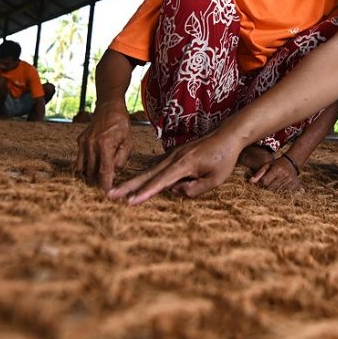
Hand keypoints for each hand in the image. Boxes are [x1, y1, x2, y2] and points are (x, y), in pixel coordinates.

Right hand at [75, 103, 131, 190]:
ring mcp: (83, 142)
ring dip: (89, 176)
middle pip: (91, 172)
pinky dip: (85, 166)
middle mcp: (91, 144)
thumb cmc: (121, 124)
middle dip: (97, 182)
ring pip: (83, 168)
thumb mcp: (128, 141)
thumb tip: (114, 172)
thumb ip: (121, 159)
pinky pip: (80, 159)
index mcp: (105, 145)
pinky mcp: (79, 141)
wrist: (109, 107)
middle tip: (104, 188)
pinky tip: (92, 168)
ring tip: (97, 180)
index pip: (104, 171)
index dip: (105, 185)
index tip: (107, 194)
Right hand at [108, 131, 242, 205]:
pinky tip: (136, 182)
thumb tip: (175, 192)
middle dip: (128, 186)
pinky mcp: (175, 155)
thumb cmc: (223, 159)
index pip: (161, 182)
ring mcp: (173, 155)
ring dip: (134, 181)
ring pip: (150, 170)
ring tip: (117, 191)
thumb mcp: (215, 179)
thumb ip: (195, 190)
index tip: (130, 202)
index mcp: (184, 164)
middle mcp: (174, 158)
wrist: (227, 136)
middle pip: (148, 175)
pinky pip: (157, 168)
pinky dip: (145, 176)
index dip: (145, 193)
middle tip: (110, 194)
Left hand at [249, 155, 301, 191]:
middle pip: (270, 188)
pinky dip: (281, 190)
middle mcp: (284, 175)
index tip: (262, 181)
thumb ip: (259, 173)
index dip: (262, 183)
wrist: (292, 162)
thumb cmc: (277, 164)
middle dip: (267, 187)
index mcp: (276, 170)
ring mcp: (290, 181)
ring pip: (277, 191)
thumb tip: (250, 182)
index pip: (264, 182)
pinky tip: (281, 185)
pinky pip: (285, 192)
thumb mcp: (267, 165)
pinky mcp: (294, 185)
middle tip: (268, 183)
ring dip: (274, 189)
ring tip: (275, 183)